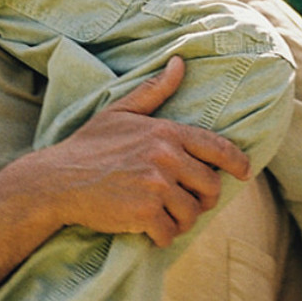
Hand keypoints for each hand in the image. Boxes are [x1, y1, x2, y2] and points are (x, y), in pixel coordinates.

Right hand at [38, 57, 251, 247]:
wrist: (57, 181)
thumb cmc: (89, 145)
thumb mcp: (120, 112)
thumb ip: (154, 91)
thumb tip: (180, 63)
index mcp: (166, 132)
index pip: (217, 148)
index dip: (237, 162)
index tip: (244, 173)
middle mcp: (166, 157)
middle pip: (210, 185)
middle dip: (204, 198)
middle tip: (191, 204)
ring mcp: (156, 186)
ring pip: (192, 213)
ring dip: (183, 220)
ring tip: (168, 219)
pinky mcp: (144, 213)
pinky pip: (170, 233)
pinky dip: (164, 237)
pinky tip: (153, 233)